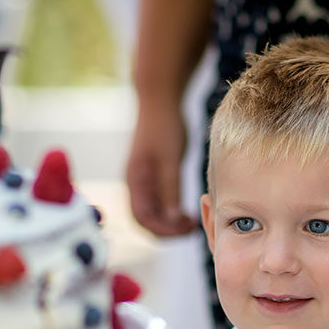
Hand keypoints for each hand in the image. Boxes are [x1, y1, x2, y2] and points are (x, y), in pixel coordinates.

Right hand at [126, 102, 198, 235]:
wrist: (159, 99)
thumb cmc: (165, 126)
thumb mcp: (170, 159)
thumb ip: (170, 189)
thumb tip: (172, 218)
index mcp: (136, 181)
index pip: (143, 219)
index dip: (163, 230)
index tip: (187, 229)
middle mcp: (135, 183)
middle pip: (145, 220)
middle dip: (167, 229)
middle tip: (192, 228)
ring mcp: (142, 180)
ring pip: (152, 212)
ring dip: (169, 221)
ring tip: (191, 221)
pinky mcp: (151, 175)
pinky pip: (158, 201)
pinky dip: (170, 210)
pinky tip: (186, 209)